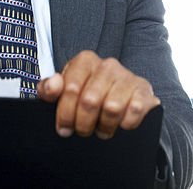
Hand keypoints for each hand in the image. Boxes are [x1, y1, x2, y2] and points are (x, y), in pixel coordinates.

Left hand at [38, 51, 159, 139]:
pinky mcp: (144, 90)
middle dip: (83, 124)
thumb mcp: (65, 91)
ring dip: (104, 126)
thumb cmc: (89, 93)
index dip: (65, 114)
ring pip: (111, 108)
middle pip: (89, 101)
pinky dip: (125, 124)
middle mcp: (107, 65)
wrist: (124, 96)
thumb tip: (52, 86)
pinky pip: (133, 112)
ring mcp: (127, 76)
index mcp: (85, 61)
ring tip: (102, 129)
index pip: (70, 89)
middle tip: (83, 131)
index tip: (64, 128)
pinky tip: (120, 124)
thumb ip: (49, 89)